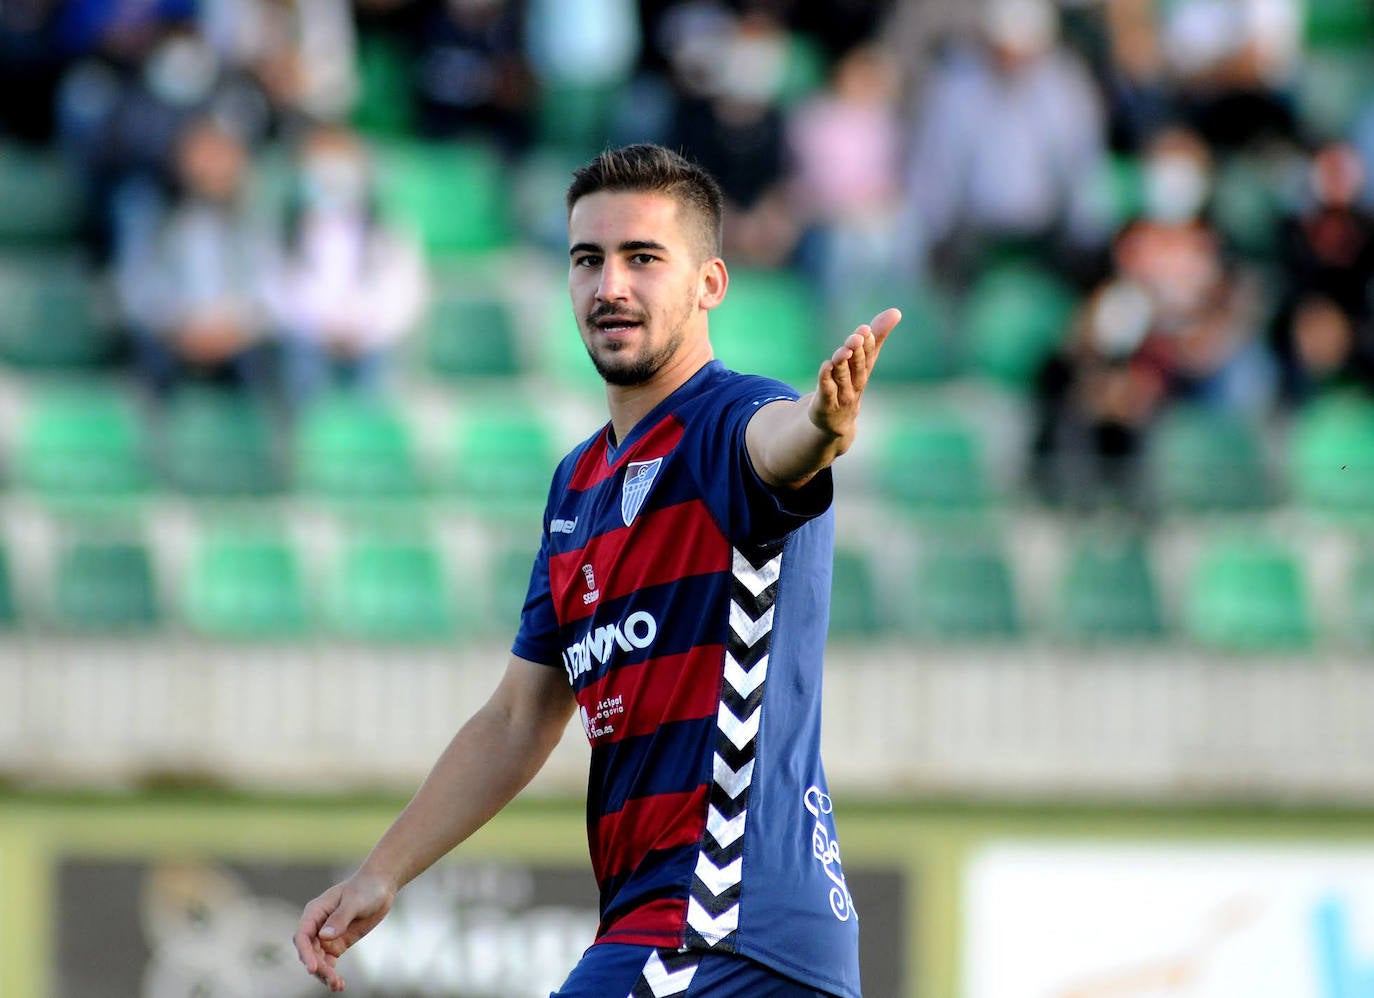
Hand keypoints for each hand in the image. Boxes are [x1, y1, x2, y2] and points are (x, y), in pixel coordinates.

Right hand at [294, 871, 394, 991]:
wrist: (381, 887)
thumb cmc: (366, 888)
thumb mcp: (355, 901)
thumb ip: (340, 918)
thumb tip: (324, 936)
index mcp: (315, 911)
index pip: (303, 935)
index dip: (305, 953)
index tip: (312, 968)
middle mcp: (317, 925)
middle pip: (309, 952)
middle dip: (318, 967)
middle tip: (332, 979)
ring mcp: (326, 936)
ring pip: (318, 960)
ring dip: (324, 974)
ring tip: (337, 985)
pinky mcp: (337, 944)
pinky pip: (329, 962)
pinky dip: (332, 973)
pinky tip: (339, 984)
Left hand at [809, 308, 900, 438]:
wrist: (836, 420)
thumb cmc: (850, 384)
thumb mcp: (863, 361)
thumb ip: (876, 336)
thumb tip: (896, 311)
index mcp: (864, 371)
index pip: (869, 357)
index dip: (868, 344)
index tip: (866, 330)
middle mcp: (855, 384)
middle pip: (858, 367)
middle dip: (857, 352)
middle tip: (856, 337)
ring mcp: (841, 395)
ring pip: (843, 377)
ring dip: (843, 363)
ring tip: (842, 350)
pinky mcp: (826, 403)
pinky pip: (827, 390)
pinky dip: (827, 379)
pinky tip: (825, 365)